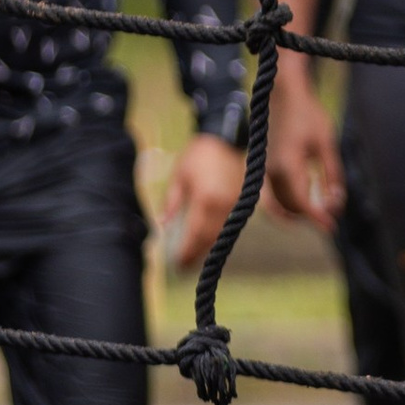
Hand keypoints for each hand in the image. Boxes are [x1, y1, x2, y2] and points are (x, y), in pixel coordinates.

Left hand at [161, 130, 246, 271]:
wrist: (224, 137)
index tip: (177, 263)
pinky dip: (218, 235)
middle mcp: (224, 205)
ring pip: (222, 233)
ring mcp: (235, 204)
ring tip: (194, 258)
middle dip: (197, 254)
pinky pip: (229, 224)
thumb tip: (162, 226)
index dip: (187, 251)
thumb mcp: (179, 177)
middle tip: (184, 267)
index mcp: (206, 200)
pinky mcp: (242, 200)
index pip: (196, 233)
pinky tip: (209, 241)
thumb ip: (171, 203)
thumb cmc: (197, 155)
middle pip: (210, 238)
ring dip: (208, 247)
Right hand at [264, 64, 343, 230]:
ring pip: (280, 204)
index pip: (301, 203)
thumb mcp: (326, 144)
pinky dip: (290, 201)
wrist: (283, 94)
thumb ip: (332, 174)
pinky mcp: (265, 167)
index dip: (317, 218)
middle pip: (291, 207)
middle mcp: (272, 172)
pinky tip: (308, 192)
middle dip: (312, 214)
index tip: (332, 227)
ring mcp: (266, 170)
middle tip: (333, 214)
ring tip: (322, 207)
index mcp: (287, 165)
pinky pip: (274, 195)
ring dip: (300, 210)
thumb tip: (335, 202)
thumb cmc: (307, 114)